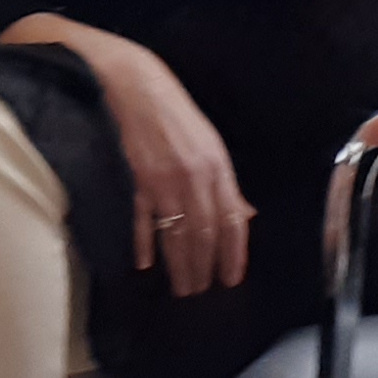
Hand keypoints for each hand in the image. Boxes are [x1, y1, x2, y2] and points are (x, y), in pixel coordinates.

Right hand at [2, 15, 252, 296]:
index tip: (230, 279)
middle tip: (200, 292)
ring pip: (177, 233)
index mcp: (217, 166)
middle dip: (204, 267)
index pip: (231, 220)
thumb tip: (244, 213)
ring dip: (181, 264)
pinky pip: (143, 219)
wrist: (132, 84)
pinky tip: (146, 264)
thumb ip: (226, 182)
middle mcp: (195, 176)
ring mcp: (164, 179)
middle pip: (204, 233)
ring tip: (182, 288)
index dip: (233, 253)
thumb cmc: (173, 112)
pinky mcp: (136, 178)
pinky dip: (145, 243)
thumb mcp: (209, 143)